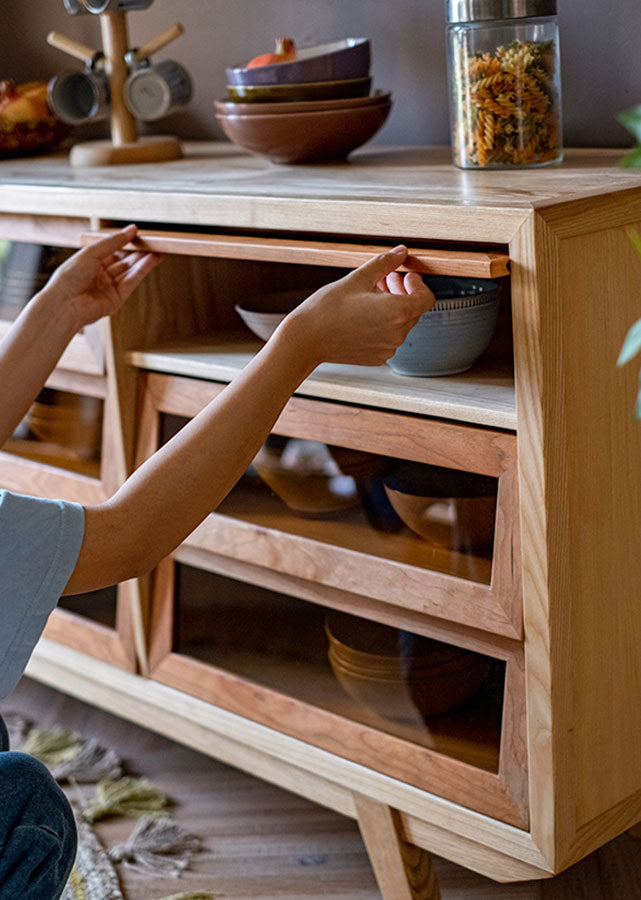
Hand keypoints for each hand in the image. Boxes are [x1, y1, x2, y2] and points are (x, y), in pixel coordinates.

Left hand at [43, 224, 162, 328]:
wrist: (65, 303)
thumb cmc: (69, 277)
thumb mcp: (91, 252)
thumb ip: (113, 242)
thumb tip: (131, 230)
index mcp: (91, 262)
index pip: (113, 250)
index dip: (126, 242)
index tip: (139, 234)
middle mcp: (101, 274)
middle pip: (124, 261)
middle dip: (139, 252)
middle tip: (153, 243)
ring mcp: (109, 287)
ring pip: (130, 271)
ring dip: (144, 261)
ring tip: (158, 251)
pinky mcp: (117, 299)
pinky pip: (132, 282)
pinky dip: (142, 271)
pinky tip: (151, 260)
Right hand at [278, 245, 434, 367]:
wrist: (307, 339)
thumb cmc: (328, 309)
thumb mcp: (358, 278)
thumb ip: (385, 263)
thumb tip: (401, 252)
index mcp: (398, 312)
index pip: (426, 298)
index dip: (418, 284)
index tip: (405, 275)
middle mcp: (397, 334)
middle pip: (414, 310)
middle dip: (403, 292)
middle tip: (385, 279)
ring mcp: (387, 348)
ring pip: (401, 324)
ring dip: (393, 308)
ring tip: (371, 295)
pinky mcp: (376, 357)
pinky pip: (388, 337)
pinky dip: (383, 324)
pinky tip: (364, 315)